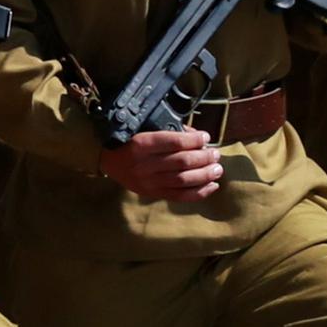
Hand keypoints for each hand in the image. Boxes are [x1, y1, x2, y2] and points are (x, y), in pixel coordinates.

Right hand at [98, 128, 221, 200]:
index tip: (206, 137)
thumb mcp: (145, 130)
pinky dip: (199, 192)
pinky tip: (212, 186)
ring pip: (183, 180)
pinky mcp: (153, 194)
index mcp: (141, 144)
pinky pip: (180, 196)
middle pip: (181, 161)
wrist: (109, 161)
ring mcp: (149, 182)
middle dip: (204, 158)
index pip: (174, 142)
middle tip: (216, 155)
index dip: (194, 140)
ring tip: (217, 169)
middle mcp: (144, 165)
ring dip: (205, 175)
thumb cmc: (130, 141)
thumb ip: (170, 132)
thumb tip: (197, 137)